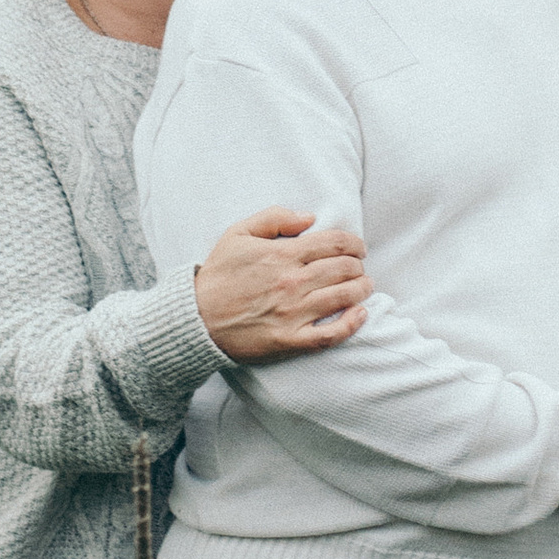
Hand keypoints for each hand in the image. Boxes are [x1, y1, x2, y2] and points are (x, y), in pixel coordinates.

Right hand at [195, 207, 370, 360]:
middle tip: (359, 268)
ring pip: (344, 297)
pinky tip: (361, 314)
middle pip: (344, 269)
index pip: (335, 243)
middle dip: (359, 266)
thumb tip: (309, 217)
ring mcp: (293, 313)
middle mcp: (292, 282)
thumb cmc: (217, 275)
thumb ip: (274, 218)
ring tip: (364, 286)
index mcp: (282, 254)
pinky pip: (331, 334)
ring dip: (362, 289)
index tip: (357, 248)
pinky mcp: (291, 340)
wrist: (195, 318)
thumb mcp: (237, 234)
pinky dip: (352, 323)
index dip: (354, 243)